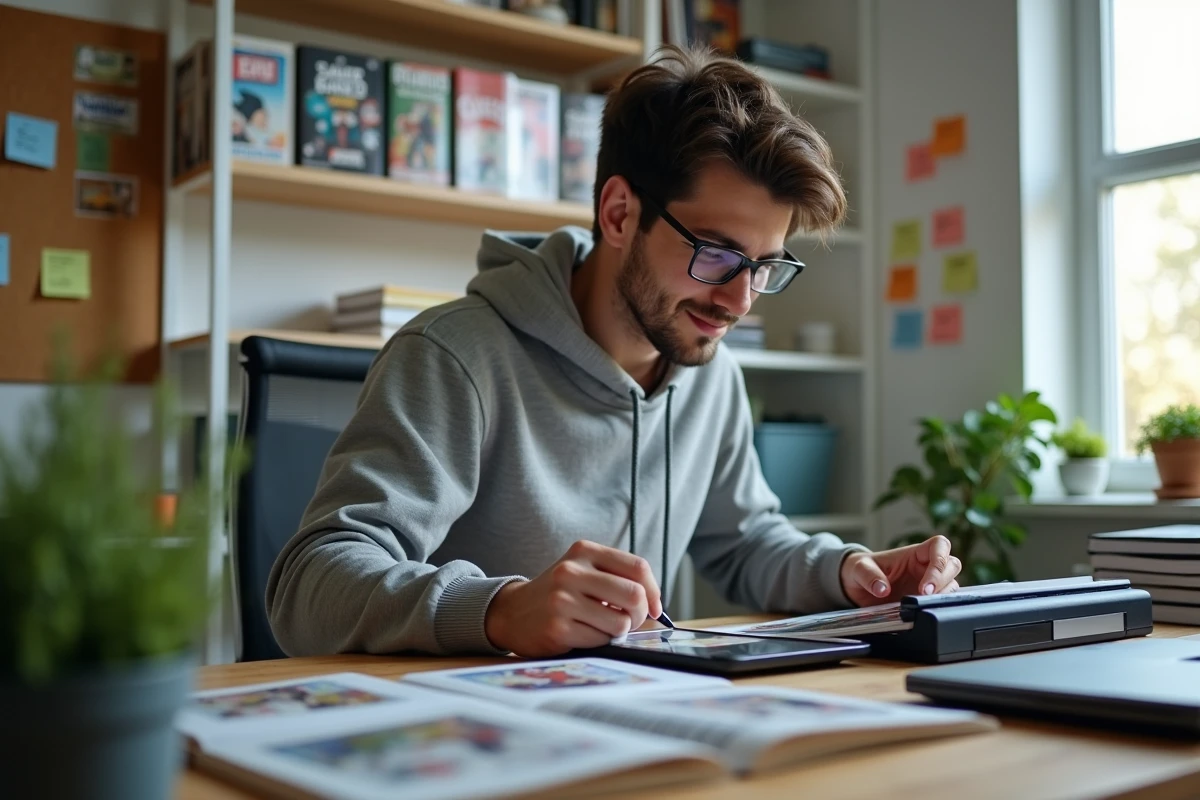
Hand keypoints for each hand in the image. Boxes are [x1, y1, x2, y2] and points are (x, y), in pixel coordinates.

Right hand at [484, 540, 662, 656]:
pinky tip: (582, 634)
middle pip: (634, 595)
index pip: (637, 567)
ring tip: (601, 626)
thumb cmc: (558, 594)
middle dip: (640, 615)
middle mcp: (571, 571)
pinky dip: (599, 642)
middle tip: (630, 621)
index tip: (653, 607)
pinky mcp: (557, 628)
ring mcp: (562, 600)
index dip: (654, 590)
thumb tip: (655, 606)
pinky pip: (600, 640)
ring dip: (618, 631)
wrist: (512, 612)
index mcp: (583, 551)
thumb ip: (616, 579)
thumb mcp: (583, 571)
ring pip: (620, 622)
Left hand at [839, 535, 961, 606]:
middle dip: (943, 582)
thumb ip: (868, 575)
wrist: (857, 587)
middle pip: (952, 565)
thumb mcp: (858, 569)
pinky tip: (926, 614)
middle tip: (925, 597)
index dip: (939, 562)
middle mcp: (926, 566)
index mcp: (914, 553)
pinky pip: (944, 601)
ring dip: (944, 596)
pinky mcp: (928, 600)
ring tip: (923, 607)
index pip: (939, 545)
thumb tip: (882, 589)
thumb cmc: (861, 571)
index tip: (925, 585)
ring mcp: (930, 583)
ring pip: (952, 585)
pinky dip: (940, 607)